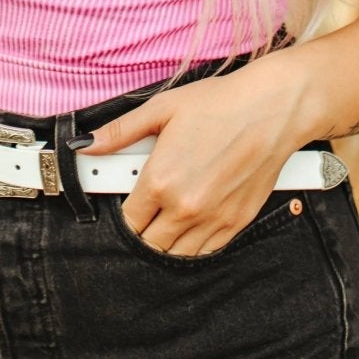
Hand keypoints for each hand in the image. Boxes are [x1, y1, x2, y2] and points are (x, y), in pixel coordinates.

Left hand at [84, 56, 307, 256]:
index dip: (124, 212)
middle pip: (148, 243)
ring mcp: (212, 220)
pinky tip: (191, 223)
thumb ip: (120, 132)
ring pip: (175, 254)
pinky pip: (205, 252)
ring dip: (166, 240)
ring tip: (168, 214)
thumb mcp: (162, 108)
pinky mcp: (236, 223)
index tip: (128, 200)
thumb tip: (85, 144)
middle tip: (147, 207)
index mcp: (160, 181)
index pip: (127, 221)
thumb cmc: (220, 104)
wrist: (273, 109)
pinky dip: (193, 245)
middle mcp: (184, 208)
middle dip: (143, 229)